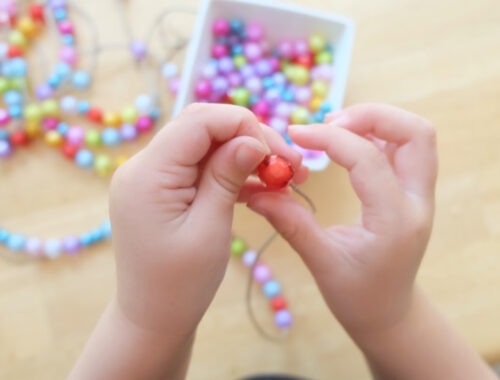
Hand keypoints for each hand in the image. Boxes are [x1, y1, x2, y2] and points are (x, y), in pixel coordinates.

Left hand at [109, 103, 305, 335]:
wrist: (153, 318)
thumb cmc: (181, 284)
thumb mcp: (210, 227)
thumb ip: (228, 176)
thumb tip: (252, 139)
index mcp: (148, 174)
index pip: (198, 122)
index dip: (242, 125)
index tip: (277, 153)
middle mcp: (143, 167)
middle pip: (203, 128)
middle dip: (248, 137)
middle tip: (289, 163)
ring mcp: (151, 177)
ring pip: (205, 146)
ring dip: (244, 155)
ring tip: (283, 177)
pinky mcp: (162, 189)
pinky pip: (200, 167)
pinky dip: (230, 172)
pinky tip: (261, 186)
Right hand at [247, 104, 437, 335]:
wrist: (389, 314)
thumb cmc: (357, 296)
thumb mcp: (321, 262)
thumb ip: (290, 222)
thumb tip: (256, 192)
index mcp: (395, 220)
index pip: (368, 158)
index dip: (329, 138)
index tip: (296, 135)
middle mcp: (417, 202)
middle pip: (414, 132)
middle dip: (370, 115)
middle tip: (328, 123)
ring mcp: (420, 195)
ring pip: (413, 135)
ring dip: (375, 122)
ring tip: (334, 130)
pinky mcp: (411, 192)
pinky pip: (403, 148)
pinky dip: (376, 135)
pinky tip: (347, 144)